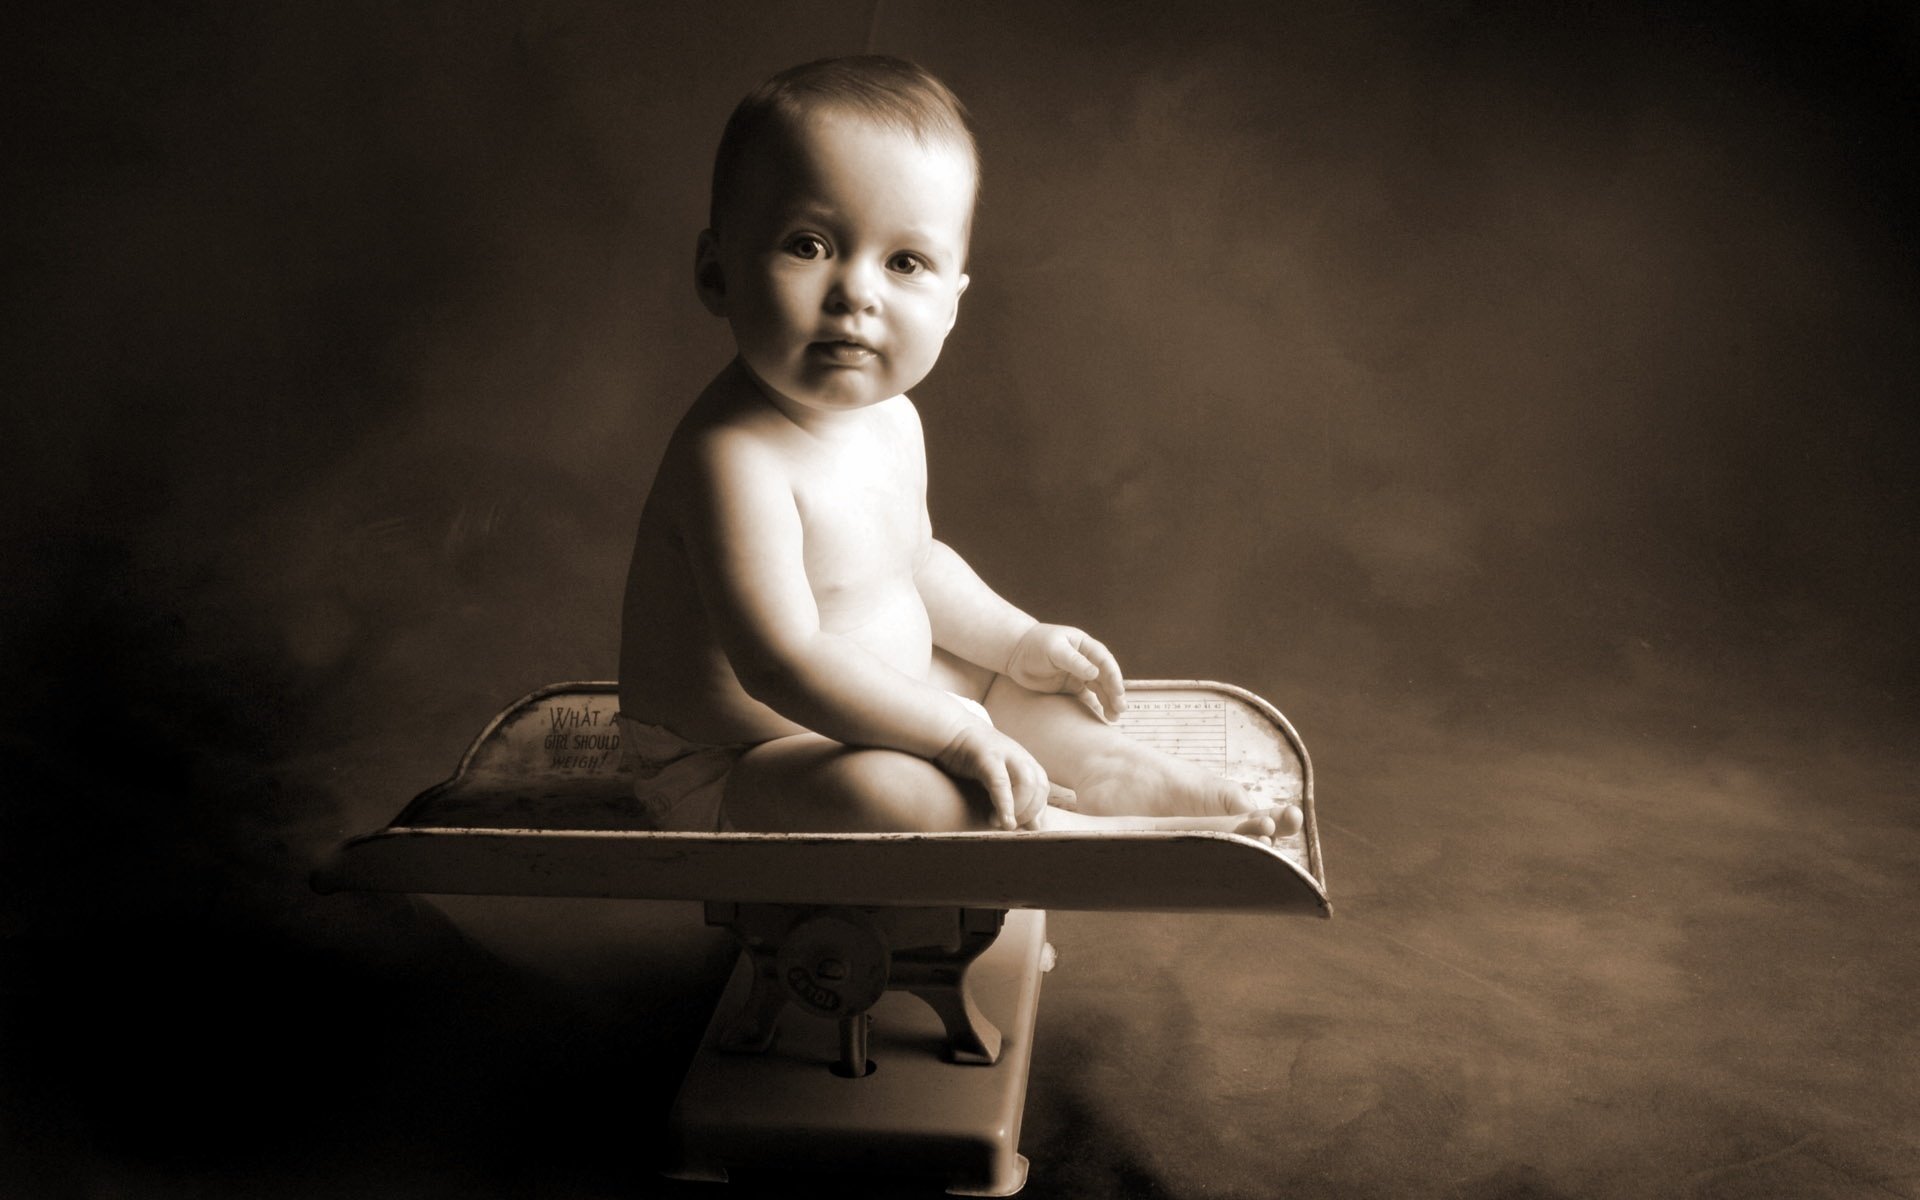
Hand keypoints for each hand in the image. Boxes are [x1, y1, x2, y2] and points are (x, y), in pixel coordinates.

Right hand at [935, 723, 1050, 830]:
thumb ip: (1014, 796)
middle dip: (1030, 812)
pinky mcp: (987, 757)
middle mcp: (1019, 757)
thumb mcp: (996, 776)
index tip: (1026, 829)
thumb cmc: (971, 759)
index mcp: (1024, 762)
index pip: (1042, 788)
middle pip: (1039, 786)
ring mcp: (1005, 755)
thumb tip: (1033, 826)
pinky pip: (1001, 783)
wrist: (951, 730)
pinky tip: (1001, 820)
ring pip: (1027, 783)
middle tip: (1010, 826)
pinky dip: (1005, 804)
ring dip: (1018, 809)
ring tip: (1000, 823)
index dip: (1038, 810)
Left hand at [1005, 623, 1126, 719]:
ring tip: (1114, 718)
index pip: (1104, 661)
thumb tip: (1095, 673)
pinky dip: (1094, 708)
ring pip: (1099, 689)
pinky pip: (1086, 698)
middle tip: (1120, 709)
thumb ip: (1074, 661)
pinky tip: (1100, 719)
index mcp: (1085, 646)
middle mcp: (1086, 660)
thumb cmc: (1034, 645)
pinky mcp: (1070, 687)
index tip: (1118, 692)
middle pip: (1105, 677)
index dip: (1113, 676)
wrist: (1014, 653)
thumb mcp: (1054, 650)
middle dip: (1114, 693)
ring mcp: (1079, 674)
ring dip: (1108, 702)